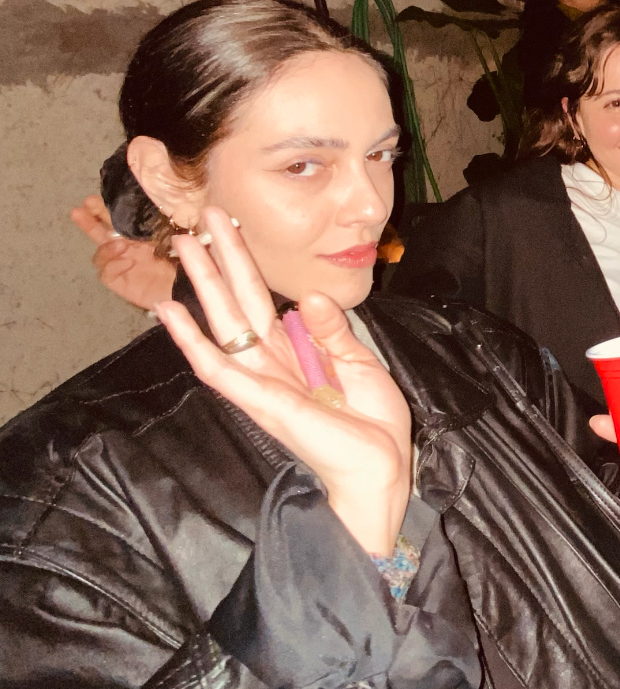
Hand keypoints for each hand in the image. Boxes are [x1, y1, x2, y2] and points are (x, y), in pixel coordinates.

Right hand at [71, 196, 176, 310]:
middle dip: (88, 222)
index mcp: (140, 233)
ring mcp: (122, 265)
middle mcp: (127, 247)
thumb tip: (157, 194)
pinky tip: (128, 262)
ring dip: (105, 247)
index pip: (117, 218)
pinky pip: (106, 274)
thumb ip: (164, 218)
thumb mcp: (177, 231)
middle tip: (79, 211)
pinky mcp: (121, 283)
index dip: (103, 208)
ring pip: (99, 254)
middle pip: (100, 233)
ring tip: (119, 244)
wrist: (189, 286)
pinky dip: (113, 266)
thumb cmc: (187, 256)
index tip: (93, 199)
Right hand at [154, 209, 411, 555]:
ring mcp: (259, 382)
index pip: (261, 299)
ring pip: (222, 323)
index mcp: (292, 353)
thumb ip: (331, 331)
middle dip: (218, 260)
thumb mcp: (359, 364)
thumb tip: (306, 297)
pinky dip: (191, 340)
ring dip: (201, 283)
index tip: (232, 226)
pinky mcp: (260, 401)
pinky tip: (169, 313)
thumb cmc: (371, 425)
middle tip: (197, 219)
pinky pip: (218, 368)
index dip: (246, 262)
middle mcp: (268, 364)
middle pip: (237, 302)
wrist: (380, 469)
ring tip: (182, 244)